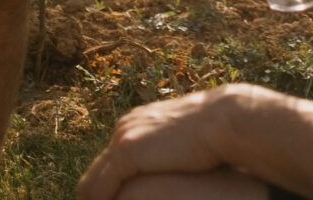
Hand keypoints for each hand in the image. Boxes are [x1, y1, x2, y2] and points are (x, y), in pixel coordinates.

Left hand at [78, 87, 251, 199]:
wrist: (221, 120)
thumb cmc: (212, 135)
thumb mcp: (180, 143)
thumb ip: (165, 154)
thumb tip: (168, 169)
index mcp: (135, 124)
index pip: (108, 164)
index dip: (105, 190)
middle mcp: (124, 127)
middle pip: (94, 173)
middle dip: (94, 198)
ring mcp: (124, 138)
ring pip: (91, 183)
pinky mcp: (128, 151)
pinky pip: (100, 188)